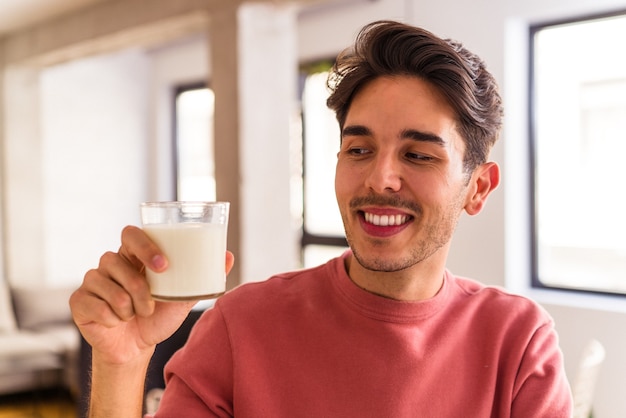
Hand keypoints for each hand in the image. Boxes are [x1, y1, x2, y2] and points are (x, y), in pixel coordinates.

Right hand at [70, 225, 234, 364]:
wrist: (136, 348)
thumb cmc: (159, 317)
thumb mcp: (183, 298)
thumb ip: (202, 278)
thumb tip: (228, 256)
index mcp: (133, 256)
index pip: (130, 234)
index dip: (144, 245)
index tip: (164, 265)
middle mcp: (110, 264)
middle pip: (114, 259)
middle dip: (136, 284)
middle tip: (151, 301)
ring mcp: (92, 281)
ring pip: (105, 284)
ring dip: (127, 306)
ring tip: (138, 315)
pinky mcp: (79, 301)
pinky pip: (93, 304)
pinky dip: (111, 318)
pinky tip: (117, 322)